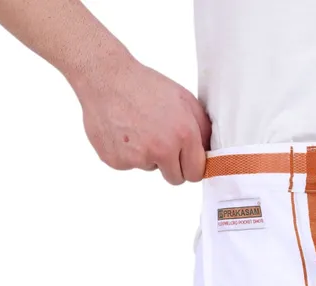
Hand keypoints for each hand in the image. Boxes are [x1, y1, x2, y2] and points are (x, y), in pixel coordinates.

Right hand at [74, 56, 210, 184]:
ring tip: (138, 127)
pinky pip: (129, 165)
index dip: (191, 166)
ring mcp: (138, 158)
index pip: (196, 173)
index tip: (187, 160)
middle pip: (175, 179)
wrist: (104, 77)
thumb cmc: (145, 85)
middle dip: (172, 166)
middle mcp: (161, 149)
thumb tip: (210, 152)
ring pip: (151, 169)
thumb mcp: (183, 99)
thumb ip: (202, 128)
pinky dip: (127, 153)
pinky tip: (123, 131)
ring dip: (148, 155)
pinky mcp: (117, 161)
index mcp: (182, 135)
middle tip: (161, 141)